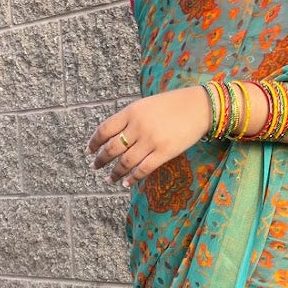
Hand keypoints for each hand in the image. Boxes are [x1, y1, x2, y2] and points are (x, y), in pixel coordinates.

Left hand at [88, 87, 213, 187]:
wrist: (199, 106)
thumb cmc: (173, 104)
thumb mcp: (146, 105)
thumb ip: (130, 119)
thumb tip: (114, 137)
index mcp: (131, 112)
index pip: (104, 129)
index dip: (94, 142)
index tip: (88, 151)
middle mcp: (138, 127)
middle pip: (112, 148)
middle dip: (100, 160)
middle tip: (95, 167)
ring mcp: (151, 140)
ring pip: (125, 162)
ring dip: (115, 173)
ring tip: (109, 179)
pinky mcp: (164, 152)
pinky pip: (143, 169)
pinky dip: (132, 178)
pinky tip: (127, 183)